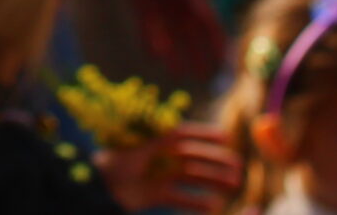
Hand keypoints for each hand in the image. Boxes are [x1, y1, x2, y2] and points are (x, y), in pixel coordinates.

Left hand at [96, 122, 243, 212]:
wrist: (99, 188)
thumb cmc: (115, 163)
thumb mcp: (137, 149)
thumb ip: (157, 142)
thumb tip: (176, 130)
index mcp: (157, 140)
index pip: (187, 135)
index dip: (206, 135)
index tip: (226, 138)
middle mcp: (162, 157)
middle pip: (195, 158)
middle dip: (216, 162)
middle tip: (237, 168)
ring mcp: (162, 176)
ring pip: (193, 178)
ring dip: (212, 181)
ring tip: (232, 186)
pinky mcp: (158, 194)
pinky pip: (182, 198)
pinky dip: (196, 202)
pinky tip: (213, 205)